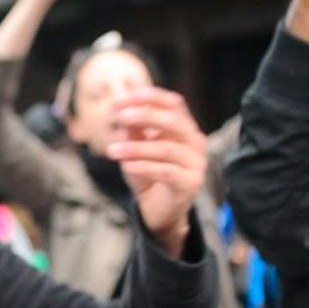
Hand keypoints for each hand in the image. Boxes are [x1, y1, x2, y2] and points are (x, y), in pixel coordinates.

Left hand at [104, 88, 206, 257]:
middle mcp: (195, 141)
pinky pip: (166, 171)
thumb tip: (122, 107)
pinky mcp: (192, 183)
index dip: (150, 97)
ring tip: (112, 150)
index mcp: (185, 127)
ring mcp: (197, 163)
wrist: (157, 209)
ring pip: (166, 148)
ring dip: (136, 148)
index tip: (122, 100)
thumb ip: (132, 129)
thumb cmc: (147, 174)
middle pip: (174, 121)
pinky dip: (144, 166)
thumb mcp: (135, 148)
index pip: (174, 103)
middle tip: (119, 117)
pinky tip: (126, 166)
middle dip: (145, 115)